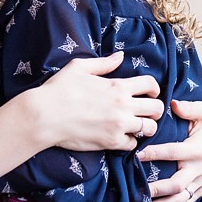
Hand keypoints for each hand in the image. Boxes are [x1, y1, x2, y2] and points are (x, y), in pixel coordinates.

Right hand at [33, 52, 164, 151]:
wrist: (44, 116)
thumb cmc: (59, 89)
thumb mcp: (80, 67)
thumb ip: (104, 63)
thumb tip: (121, 56)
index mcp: (118, 86)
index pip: (151, 85)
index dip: (155, 88)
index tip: (150, 93)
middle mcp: (123, 106)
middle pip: (157, 108)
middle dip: (155, 109)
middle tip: (146, 111)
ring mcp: (119, 125)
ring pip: (150, 128)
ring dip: (145, 127)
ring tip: (135, 126)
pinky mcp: (111, 142)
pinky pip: (133, 144)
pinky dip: (130, 142)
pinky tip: (121, 137)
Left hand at [137, 99, 201, 201]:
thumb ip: (190, 108)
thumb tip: (174, 104)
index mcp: (197, 149)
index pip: (174, 152)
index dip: (156, 153)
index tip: (136, 155)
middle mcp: (198, 169)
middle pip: (178, 184)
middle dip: (158, 189)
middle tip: (139, 191)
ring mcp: (199, 183)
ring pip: (180, 200)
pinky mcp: (198, 191)